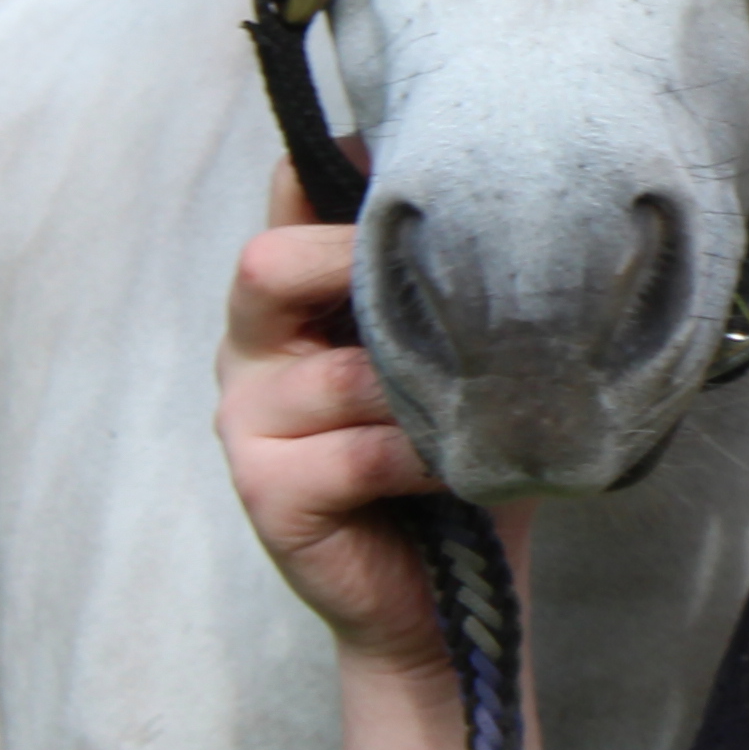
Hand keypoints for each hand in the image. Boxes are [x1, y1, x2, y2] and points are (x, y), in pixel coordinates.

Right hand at [214, 158, 470, 668]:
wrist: (445, 596)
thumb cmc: (457, 452)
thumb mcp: (452, 351)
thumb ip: (441, 282)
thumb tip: (501, 190)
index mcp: (291, 302)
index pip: (286, 199)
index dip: (336, 165)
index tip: (417, 153)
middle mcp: (252, 350)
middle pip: (268, 263)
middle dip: (356, 265)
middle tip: (447, 293)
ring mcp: (247, 423)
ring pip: (339, 373)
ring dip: (421, 394)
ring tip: (474, 412)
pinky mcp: (265, 491)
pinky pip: (357, 450)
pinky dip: (423, 456)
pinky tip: (458, 469)